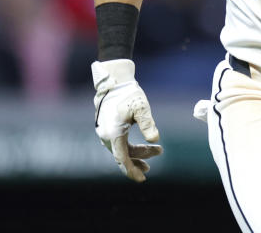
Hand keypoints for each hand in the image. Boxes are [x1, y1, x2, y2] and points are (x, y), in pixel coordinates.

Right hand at [91, 59, 162, 181]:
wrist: (113, 81)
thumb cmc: (128, 94)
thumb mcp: (141, 108)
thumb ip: (148, 124)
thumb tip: (155, 139)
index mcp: (113, 134)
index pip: (122, 159)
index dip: (132, 171)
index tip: (142, 179)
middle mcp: (106, 136)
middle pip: (123, 155)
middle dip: (139, 159)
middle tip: (155, 159)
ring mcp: (105, 132)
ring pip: (121, 149)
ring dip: (136, 153)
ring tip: (154, 153)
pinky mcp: (107, 127)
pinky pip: (118, 143)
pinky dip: (130, 146)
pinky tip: (141, 145)